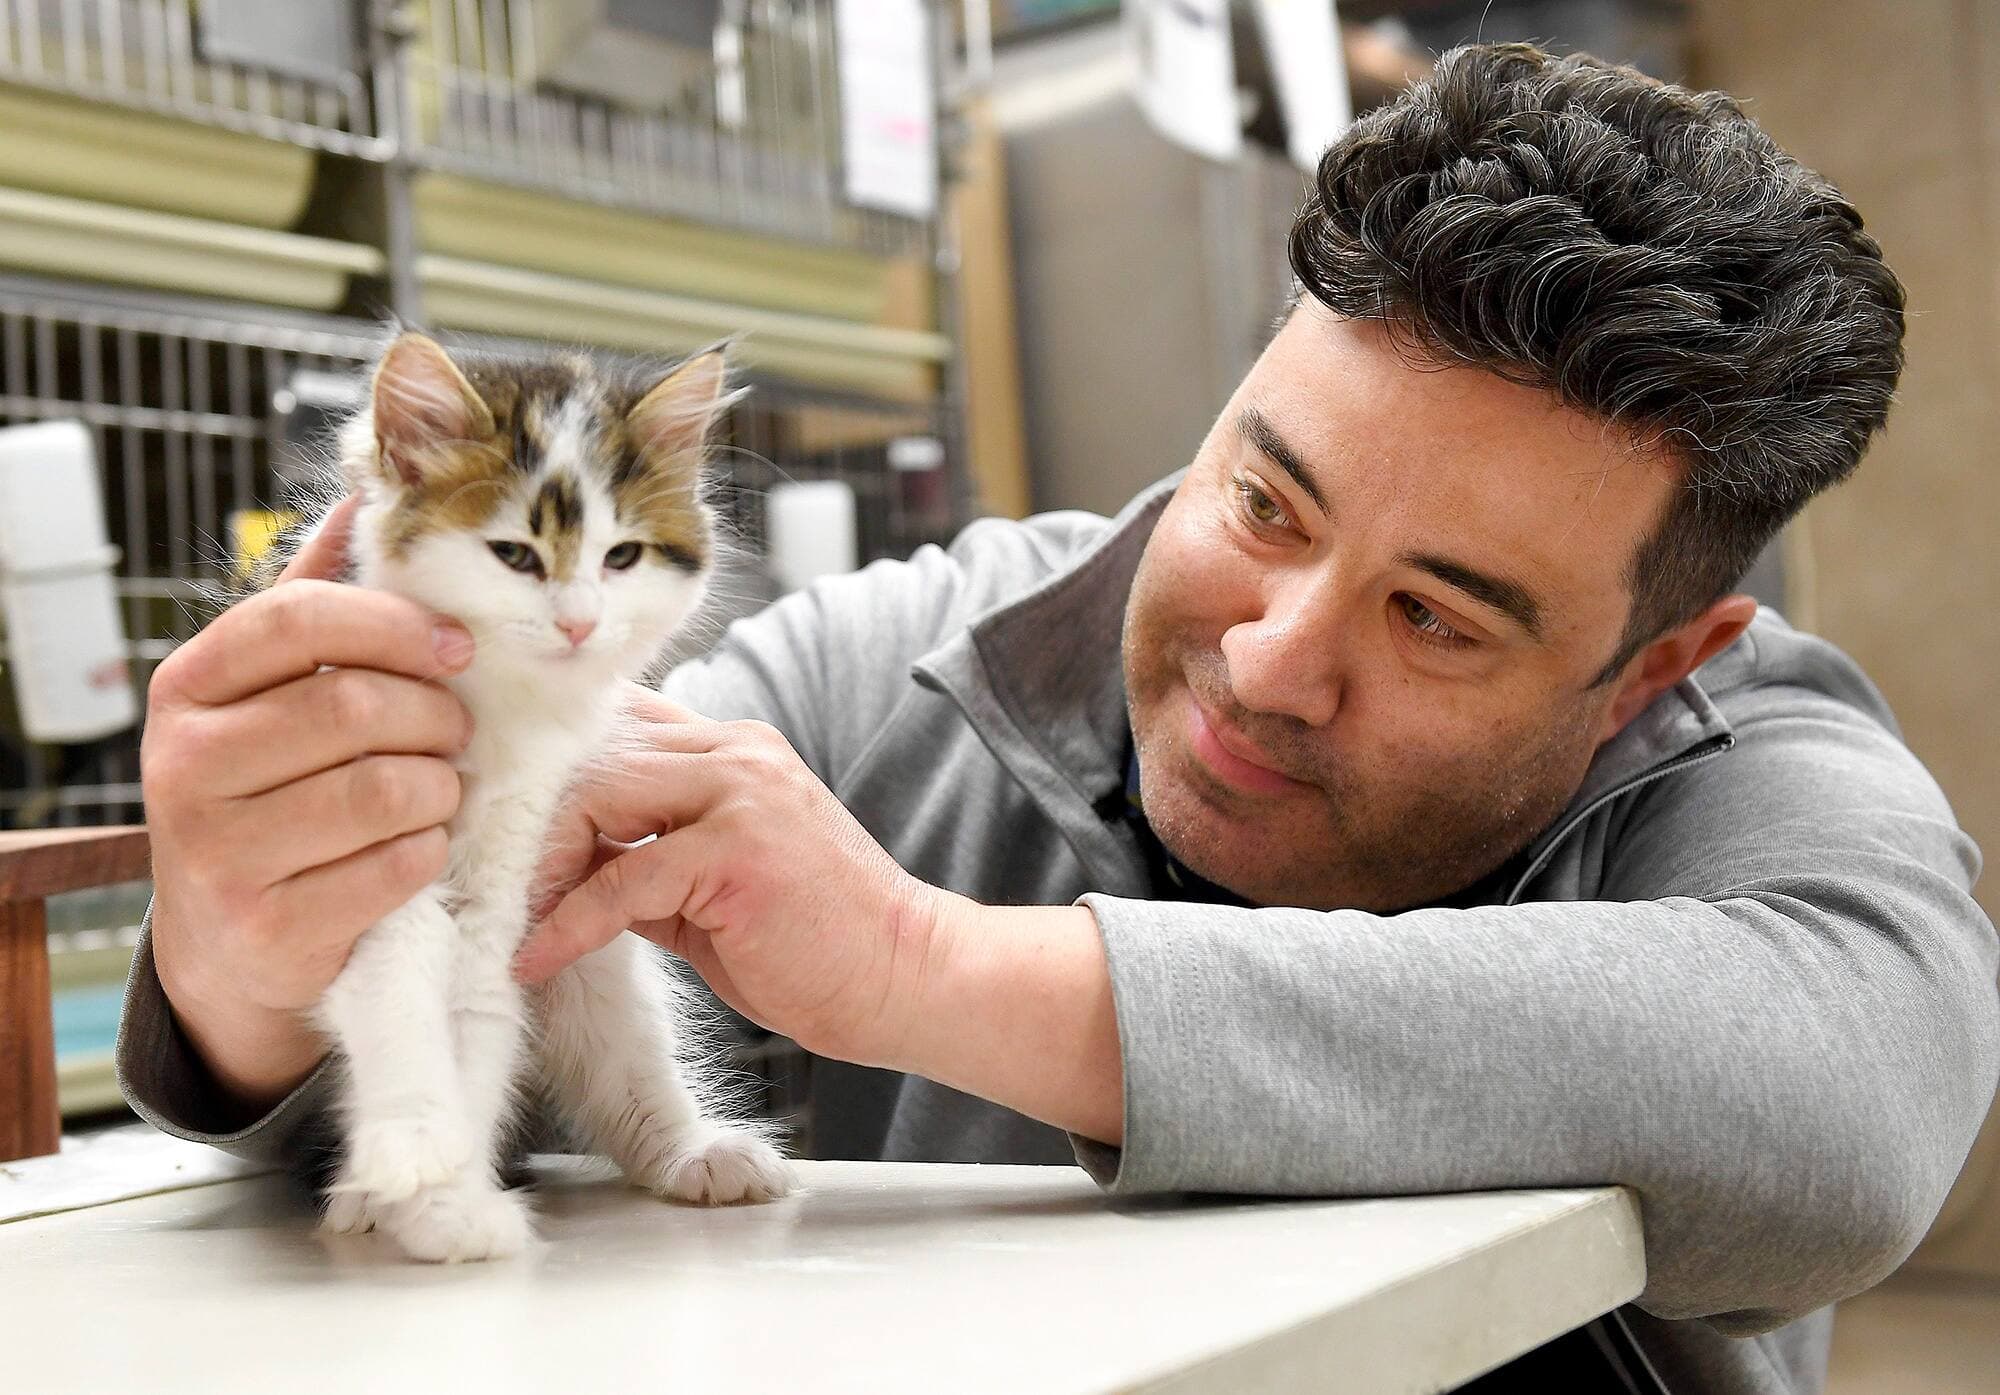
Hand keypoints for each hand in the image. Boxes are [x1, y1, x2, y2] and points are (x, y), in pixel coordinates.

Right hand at [142, 497, 475, 1110]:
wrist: (229, 943)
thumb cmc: (271, 790)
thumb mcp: (270, 695)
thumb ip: (314, 601)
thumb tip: (361, 495)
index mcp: (187, 687)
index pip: (299, 620)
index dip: (396, 626)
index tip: (457, 647)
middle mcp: (184, 764)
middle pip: (354, 708)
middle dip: (435, 717)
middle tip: (459, 732)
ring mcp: (217, 853)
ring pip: (384, 789)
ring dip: (440, 787)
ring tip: (440, 788)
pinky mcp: (266, 928)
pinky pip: (395, 867)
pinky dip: (430, 851)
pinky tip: (419, 847)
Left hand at [514, 693, 945, 1067]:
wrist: (907, 975)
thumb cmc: (814, 941)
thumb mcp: (713, 884)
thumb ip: (646, 855)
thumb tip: (562, 869)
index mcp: (733, 750)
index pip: (619, 723)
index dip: (551, 762)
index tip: (498, 817)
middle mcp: (737, 752)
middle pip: (593, 751)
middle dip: (531, 816)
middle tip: (492, 879)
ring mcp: (742, 793)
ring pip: (599, 794)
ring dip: (542, 863)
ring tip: (513, 915)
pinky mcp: (738, 850)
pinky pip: (623, 877)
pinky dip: (570, 922)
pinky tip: (540, 957)